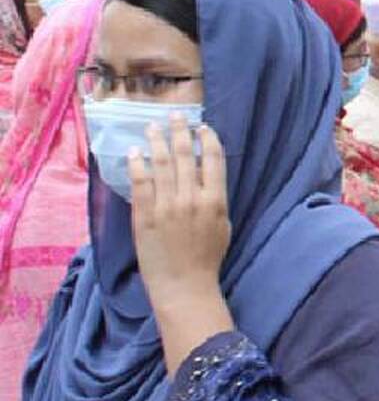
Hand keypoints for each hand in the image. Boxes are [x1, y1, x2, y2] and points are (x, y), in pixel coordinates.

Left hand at [129, 117, 230, 303]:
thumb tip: (205, 176)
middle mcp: (191, 198)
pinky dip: (138, 164)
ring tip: (153, 126)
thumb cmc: (207, 258)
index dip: (208, 139)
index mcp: (215, 201)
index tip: (202, 128)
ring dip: (157, 141)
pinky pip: (141, 182)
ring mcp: (167, 205)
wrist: (184, 285)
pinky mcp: (145, 214)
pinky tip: (135, 152)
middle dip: (180, 131)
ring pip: (162, 163)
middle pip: (186, 155)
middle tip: (176, 116)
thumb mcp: (223, 226)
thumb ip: (215, 199)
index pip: (213, 160)